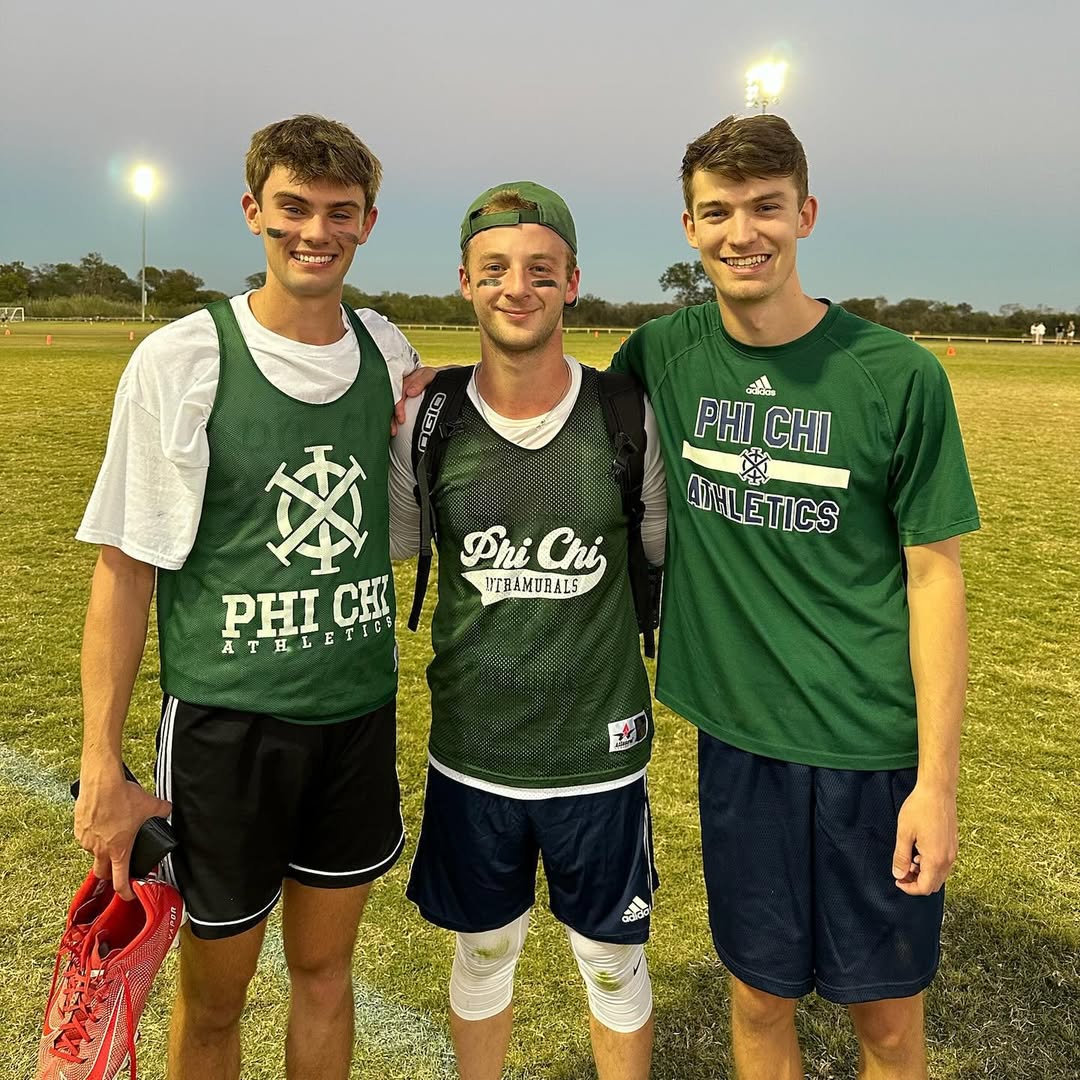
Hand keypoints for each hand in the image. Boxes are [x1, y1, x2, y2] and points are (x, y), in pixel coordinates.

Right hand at [74, 770, 171, 898]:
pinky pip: (86, 838)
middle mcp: (100, 849)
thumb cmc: (124, 796)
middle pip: (103, 872)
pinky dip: (94, 834)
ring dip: (102, 849)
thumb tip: (168, 812)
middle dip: (111, 874)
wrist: (102, 782)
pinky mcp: (78, 829)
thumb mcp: (152, 805)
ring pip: (94, 852)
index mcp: (119, 850)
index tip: (129, 895)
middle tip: (119, 868)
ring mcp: (87, 840)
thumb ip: (163, 812)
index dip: (126, 892)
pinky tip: (103, 821)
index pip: (120, 881)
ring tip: (113, 832)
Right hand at [392, 365, 436, 433]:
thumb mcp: (429, 375)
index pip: (397, 395)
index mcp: (405, 381)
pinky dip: (396, 418)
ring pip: (393, 408)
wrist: (444, 379)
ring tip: (393, 432)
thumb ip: (420, 381)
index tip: (401, 419)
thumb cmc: (435, 376)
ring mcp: (404, 395)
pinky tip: (396, 427)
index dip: (398, 408)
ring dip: (392, 420)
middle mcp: (402, 389)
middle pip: (392, 403)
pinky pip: (399, 410)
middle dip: (391, 418)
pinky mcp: (407, 401)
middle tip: (393, 430)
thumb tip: (410, 392)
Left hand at [891, 781, 957, 894]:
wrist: (938, 791)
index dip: (910, 888)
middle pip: (934, 884)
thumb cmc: (920, 808)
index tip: (898, 880)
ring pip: (940, 875)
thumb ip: (901, 856)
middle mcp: (948, 859)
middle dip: (917, 882)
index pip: (925, 887)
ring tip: (909, 858)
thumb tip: (898, 874)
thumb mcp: (904, 833)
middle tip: (902, 870)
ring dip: (924, 873)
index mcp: (936, 859)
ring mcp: (953, 852)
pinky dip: (931, 865)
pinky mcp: (954, 845)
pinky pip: (944, 864)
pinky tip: (919, 850)